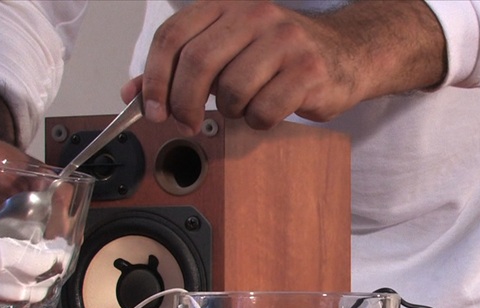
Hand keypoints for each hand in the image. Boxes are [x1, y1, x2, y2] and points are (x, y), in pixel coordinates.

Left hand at [121, 0, 445, 133]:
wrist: (346, 53)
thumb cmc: (281, 55)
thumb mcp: (227, 50)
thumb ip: (180, 69)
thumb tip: (133, 94)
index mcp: (226, 3)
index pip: (172, 36)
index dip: (153, 78)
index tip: (152, 109)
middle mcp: (254, 14)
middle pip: (198, 63)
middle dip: (184, 103)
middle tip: (185, 123)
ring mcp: (285, 40)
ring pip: (232, 90)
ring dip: (230, 112)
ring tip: (243, 107)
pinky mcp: (309, 70)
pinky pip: (265, 109)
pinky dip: (259, 120)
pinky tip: (268, 111)